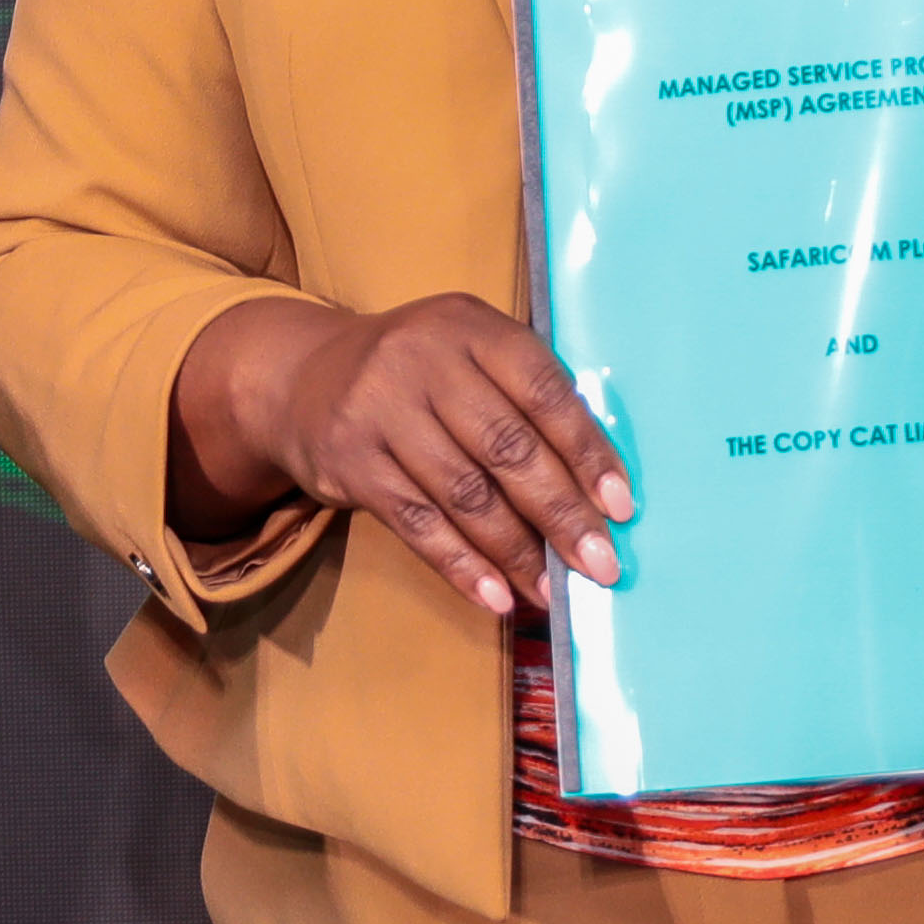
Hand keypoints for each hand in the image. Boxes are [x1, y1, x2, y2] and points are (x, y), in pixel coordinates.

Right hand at [171, 291, 631, 619]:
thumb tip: (595, 490)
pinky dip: (462, 566)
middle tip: (599, 565)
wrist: (303, 378)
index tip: (620, 507)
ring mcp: (380, 411)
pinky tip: (497, 597)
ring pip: (464, 493)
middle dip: (561, 514)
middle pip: (506, 447)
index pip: (542, 390)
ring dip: (516, 552)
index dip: (586, 451)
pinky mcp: (351, 463)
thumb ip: (525, 401)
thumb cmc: (418, 374)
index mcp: (471, 326)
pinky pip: (418, 524)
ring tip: (553, 591)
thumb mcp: (469, 354)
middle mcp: (423, 361)